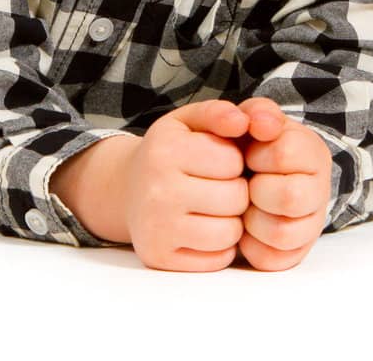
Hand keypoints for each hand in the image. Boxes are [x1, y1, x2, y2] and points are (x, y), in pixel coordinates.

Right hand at [121, 100, 252, 270]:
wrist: (127, 189)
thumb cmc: (169, 152)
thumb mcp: (189, 121)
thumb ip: (220, 113)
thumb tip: (245, 121)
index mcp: (164, 151)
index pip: (232, 162)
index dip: (234, 160)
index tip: (218, 160)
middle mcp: (156, 192)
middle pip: (235, 199)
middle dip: (236, 191)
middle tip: (218, 185)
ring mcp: (155, 229)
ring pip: (230, 233)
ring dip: (231, 220)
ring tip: (214, 207)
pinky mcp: (159, 258)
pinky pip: (218, 259)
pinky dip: (219, 246)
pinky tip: (203, 228)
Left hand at [235, 97, 331, 270]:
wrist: (253, 176)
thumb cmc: (252, 147)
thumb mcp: (254, 119)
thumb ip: (257, 111)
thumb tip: (259, 122)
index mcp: (313, 152)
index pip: (285, 153)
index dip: (258, 155)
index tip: (250, 154)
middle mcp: (319, 191)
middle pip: (290, 197)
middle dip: (257, 190)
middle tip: (248, 183)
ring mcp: (310, 225)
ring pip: (282, 233)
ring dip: (252, 220)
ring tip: (245, 207)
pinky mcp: (295, 253)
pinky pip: (272, 259)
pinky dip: (251, 246)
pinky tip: (246, 228)